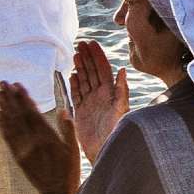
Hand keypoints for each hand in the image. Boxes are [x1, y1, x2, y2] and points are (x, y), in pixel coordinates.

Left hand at [0, 81, 79, 193]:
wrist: (56, 193)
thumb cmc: (68, 171)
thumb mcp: (73, 149)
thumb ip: (68, 129)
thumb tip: (63, 110)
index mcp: (48, 137)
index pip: (33, 112)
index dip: (24, 98)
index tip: (17, 85)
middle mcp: (34, 141)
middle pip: (19, 115)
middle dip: (11, 97)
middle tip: (3, 83)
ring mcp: (24, 149)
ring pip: (11, 124)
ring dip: (4, 107)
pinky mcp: (17, 156)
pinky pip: (8, 138)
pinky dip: (2, 125)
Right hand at [69, 38, 128, 162]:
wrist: (105, 150)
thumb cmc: (116, 132)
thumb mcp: (121, 110)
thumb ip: (121, 91)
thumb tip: (122, 70)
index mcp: (110, 93)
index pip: (103, 69)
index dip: (97, 56)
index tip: (91, 43)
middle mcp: (100, 96)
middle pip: (92, 72)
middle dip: (87, 57)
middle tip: (80, 44)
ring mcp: (90, 103)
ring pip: (84, 80)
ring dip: (80, 67)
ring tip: (75, 55)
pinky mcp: (81, 112)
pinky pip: (76, 94)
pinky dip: (74, 84)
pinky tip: (72, 75)